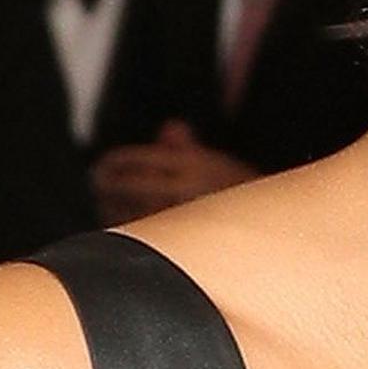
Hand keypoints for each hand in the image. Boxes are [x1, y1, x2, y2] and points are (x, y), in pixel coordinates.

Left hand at [90, 121, 260, 221]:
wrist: (271, 229)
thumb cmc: (244, 198)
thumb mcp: (219, 164)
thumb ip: (189, 146)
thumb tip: (170, 128)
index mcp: (193, 163)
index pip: (140, 158)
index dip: (117, 161)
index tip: (106, 164)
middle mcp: (184, 187)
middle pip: (129, 183)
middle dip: (107, 182)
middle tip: (97, 181)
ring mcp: (181, 216)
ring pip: (131, 210)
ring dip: (111, 205)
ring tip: (104, 201)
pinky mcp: (181, 239)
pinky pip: (143, 233)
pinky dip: (126, 227)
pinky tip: (119, 223)